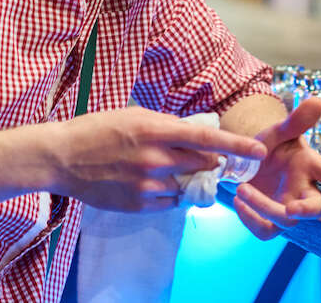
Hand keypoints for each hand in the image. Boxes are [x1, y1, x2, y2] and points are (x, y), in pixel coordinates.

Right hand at [52, 106, 266, 211]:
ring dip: (187, 178)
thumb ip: (169, 124)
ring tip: (166, 168)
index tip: (259, 152)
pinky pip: (170, 202)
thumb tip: (198, 132)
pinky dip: (170, 194)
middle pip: (203, 164)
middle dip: (211, 161)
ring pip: (187, 186)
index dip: (237, 146)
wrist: (61, 157)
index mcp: (156, 131)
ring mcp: (147, 185)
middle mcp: (155, 159)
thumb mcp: (136, 114)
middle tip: (207, 157)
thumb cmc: (98, 128)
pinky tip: (154, 182)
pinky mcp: (138, 205)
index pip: (208, 138)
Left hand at [232, 99, 320, 239]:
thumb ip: (296, 120)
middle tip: (291, 208)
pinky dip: (250, 219)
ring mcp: (288, 207)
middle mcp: (304, 190)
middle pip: (317, 209)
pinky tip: (238, 202)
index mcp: (310, 166)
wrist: (246, 161)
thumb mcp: (278, 131)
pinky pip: (265, 230)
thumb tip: (318, 101)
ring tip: (242, 188)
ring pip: (287, 220)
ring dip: (264, 207)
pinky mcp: (270, 221)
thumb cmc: (270, 146)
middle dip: (307, 211)